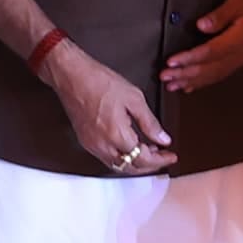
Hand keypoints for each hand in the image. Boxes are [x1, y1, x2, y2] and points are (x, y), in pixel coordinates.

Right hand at [40, 37, 177, 175]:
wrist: (72, 75)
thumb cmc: (99, 81)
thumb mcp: (134, 98)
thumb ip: (150, 122)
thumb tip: (163, 138)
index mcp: (117, 135)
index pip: (143, 159)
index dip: (160, 160)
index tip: (170, 155)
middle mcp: (102, 145)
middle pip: (130, 167)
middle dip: (149, 165)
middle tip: (161, 156)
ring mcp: (92, 145)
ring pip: (118, 165)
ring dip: (134, 162)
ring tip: (148, 150)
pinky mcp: (85, 141)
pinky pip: (106, 157)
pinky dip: (121, 156)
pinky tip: (128, 145)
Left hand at [161, 0, 242, 93]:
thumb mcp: (239, 0)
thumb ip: (220, 15)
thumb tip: (200, 26)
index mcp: (240, 39)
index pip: (209, 52)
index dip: (189, 58)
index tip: (171, 61)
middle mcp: (240, 54)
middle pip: (209, 68)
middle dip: (185, 73)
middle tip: (164, 77)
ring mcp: (241, 59)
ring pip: (213, 75)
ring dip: (191, 81)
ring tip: (172, 85)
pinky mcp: (240, 60)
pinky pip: (219, 75)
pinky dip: (203, 82)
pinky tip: (190, 86)